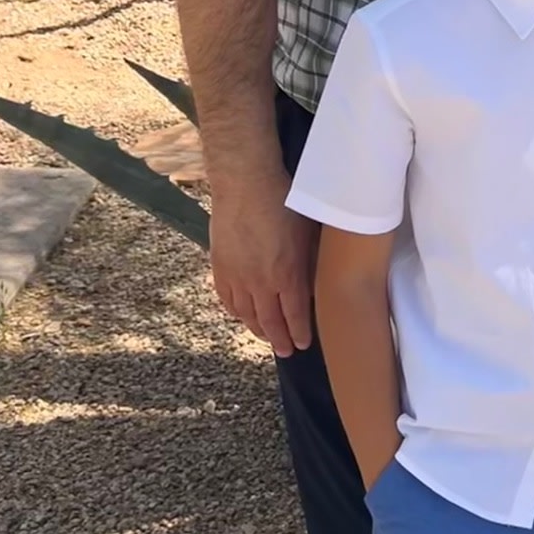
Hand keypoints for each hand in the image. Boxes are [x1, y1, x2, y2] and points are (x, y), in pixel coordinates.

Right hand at [208, 174, 316, 355]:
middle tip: (286, 351)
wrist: (246, 183)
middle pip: (270, 322)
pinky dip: (236, 312)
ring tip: (266, 337)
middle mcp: (261, 282)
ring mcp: (237, 276)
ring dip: (257, 329)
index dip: (299, 333)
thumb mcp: (308, 234)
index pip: (295, 315)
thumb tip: (313, 282)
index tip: (303, 344)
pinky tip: (242, 316)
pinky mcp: (220, 267)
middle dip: (279, 339)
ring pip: (246, 315)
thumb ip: (310, 263)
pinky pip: (227, 300)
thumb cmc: (284, 201)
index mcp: (287, 274)